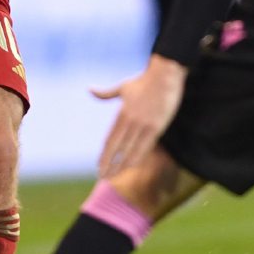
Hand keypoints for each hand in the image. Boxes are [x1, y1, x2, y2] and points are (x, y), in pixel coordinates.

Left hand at [92, 55, 187, 176]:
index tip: (98, 166)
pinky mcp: (157, 127)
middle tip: (102, 177)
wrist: (165, 75)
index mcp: (122, 114)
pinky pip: (146, 147)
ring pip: (131, 151)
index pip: (110, 140)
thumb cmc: (144, 81)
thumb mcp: (122, 87)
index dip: (104, 155)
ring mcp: (144, 125)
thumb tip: (89, 89)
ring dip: (122, 165)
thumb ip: (106, 93)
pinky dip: (137, 158)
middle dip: (109, 164)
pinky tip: (131, 167)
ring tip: (115, 176)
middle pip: (117, 149)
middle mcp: (131, 122)